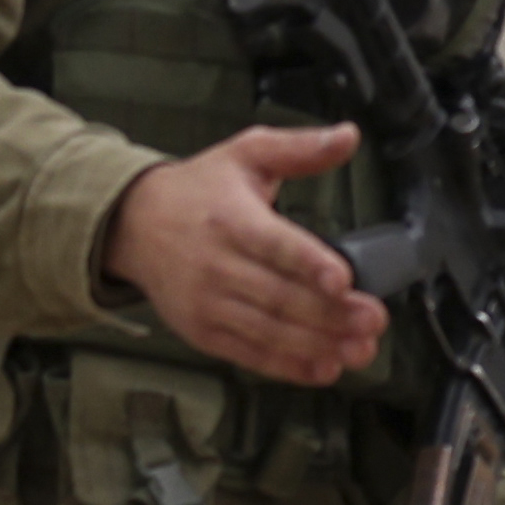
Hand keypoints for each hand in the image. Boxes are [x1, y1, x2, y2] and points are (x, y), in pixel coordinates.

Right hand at [94, 128, 388, 390]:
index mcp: (231, 219)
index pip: (275, 245)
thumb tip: (347, 136)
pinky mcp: (203, 331)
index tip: (342, 279)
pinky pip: (249, 355)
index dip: (310, 264)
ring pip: (268, 331)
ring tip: (359, 349)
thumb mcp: (246, 154)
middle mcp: (217, 265)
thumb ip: (300, 147)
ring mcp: (207, 303)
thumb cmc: (197, 191)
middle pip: (279, 296)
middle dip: (331, 313)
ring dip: (317, 345)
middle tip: (373, 320)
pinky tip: (323, 368)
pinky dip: (288, 367)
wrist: (132, 225)